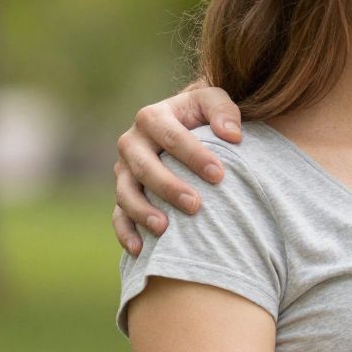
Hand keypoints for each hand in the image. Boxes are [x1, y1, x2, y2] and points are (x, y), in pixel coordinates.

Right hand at [113, 85, 244, 254]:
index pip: (171, 136)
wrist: (183, 124)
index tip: (219, 175)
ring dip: (142, 212)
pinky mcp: (123, 193)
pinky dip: (125, 232)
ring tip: (164, 228)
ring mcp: (124, 170)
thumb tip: (233, 135)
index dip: (194, 155)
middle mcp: (132, 143)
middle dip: (168, 187)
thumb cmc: (203, 115)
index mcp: (152, 118)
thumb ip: (223, 111)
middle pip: (144, 167)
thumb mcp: (213, 101)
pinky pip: (118, 215)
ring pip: (125, 193)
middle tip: (195, 205)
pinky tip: (140, 250)